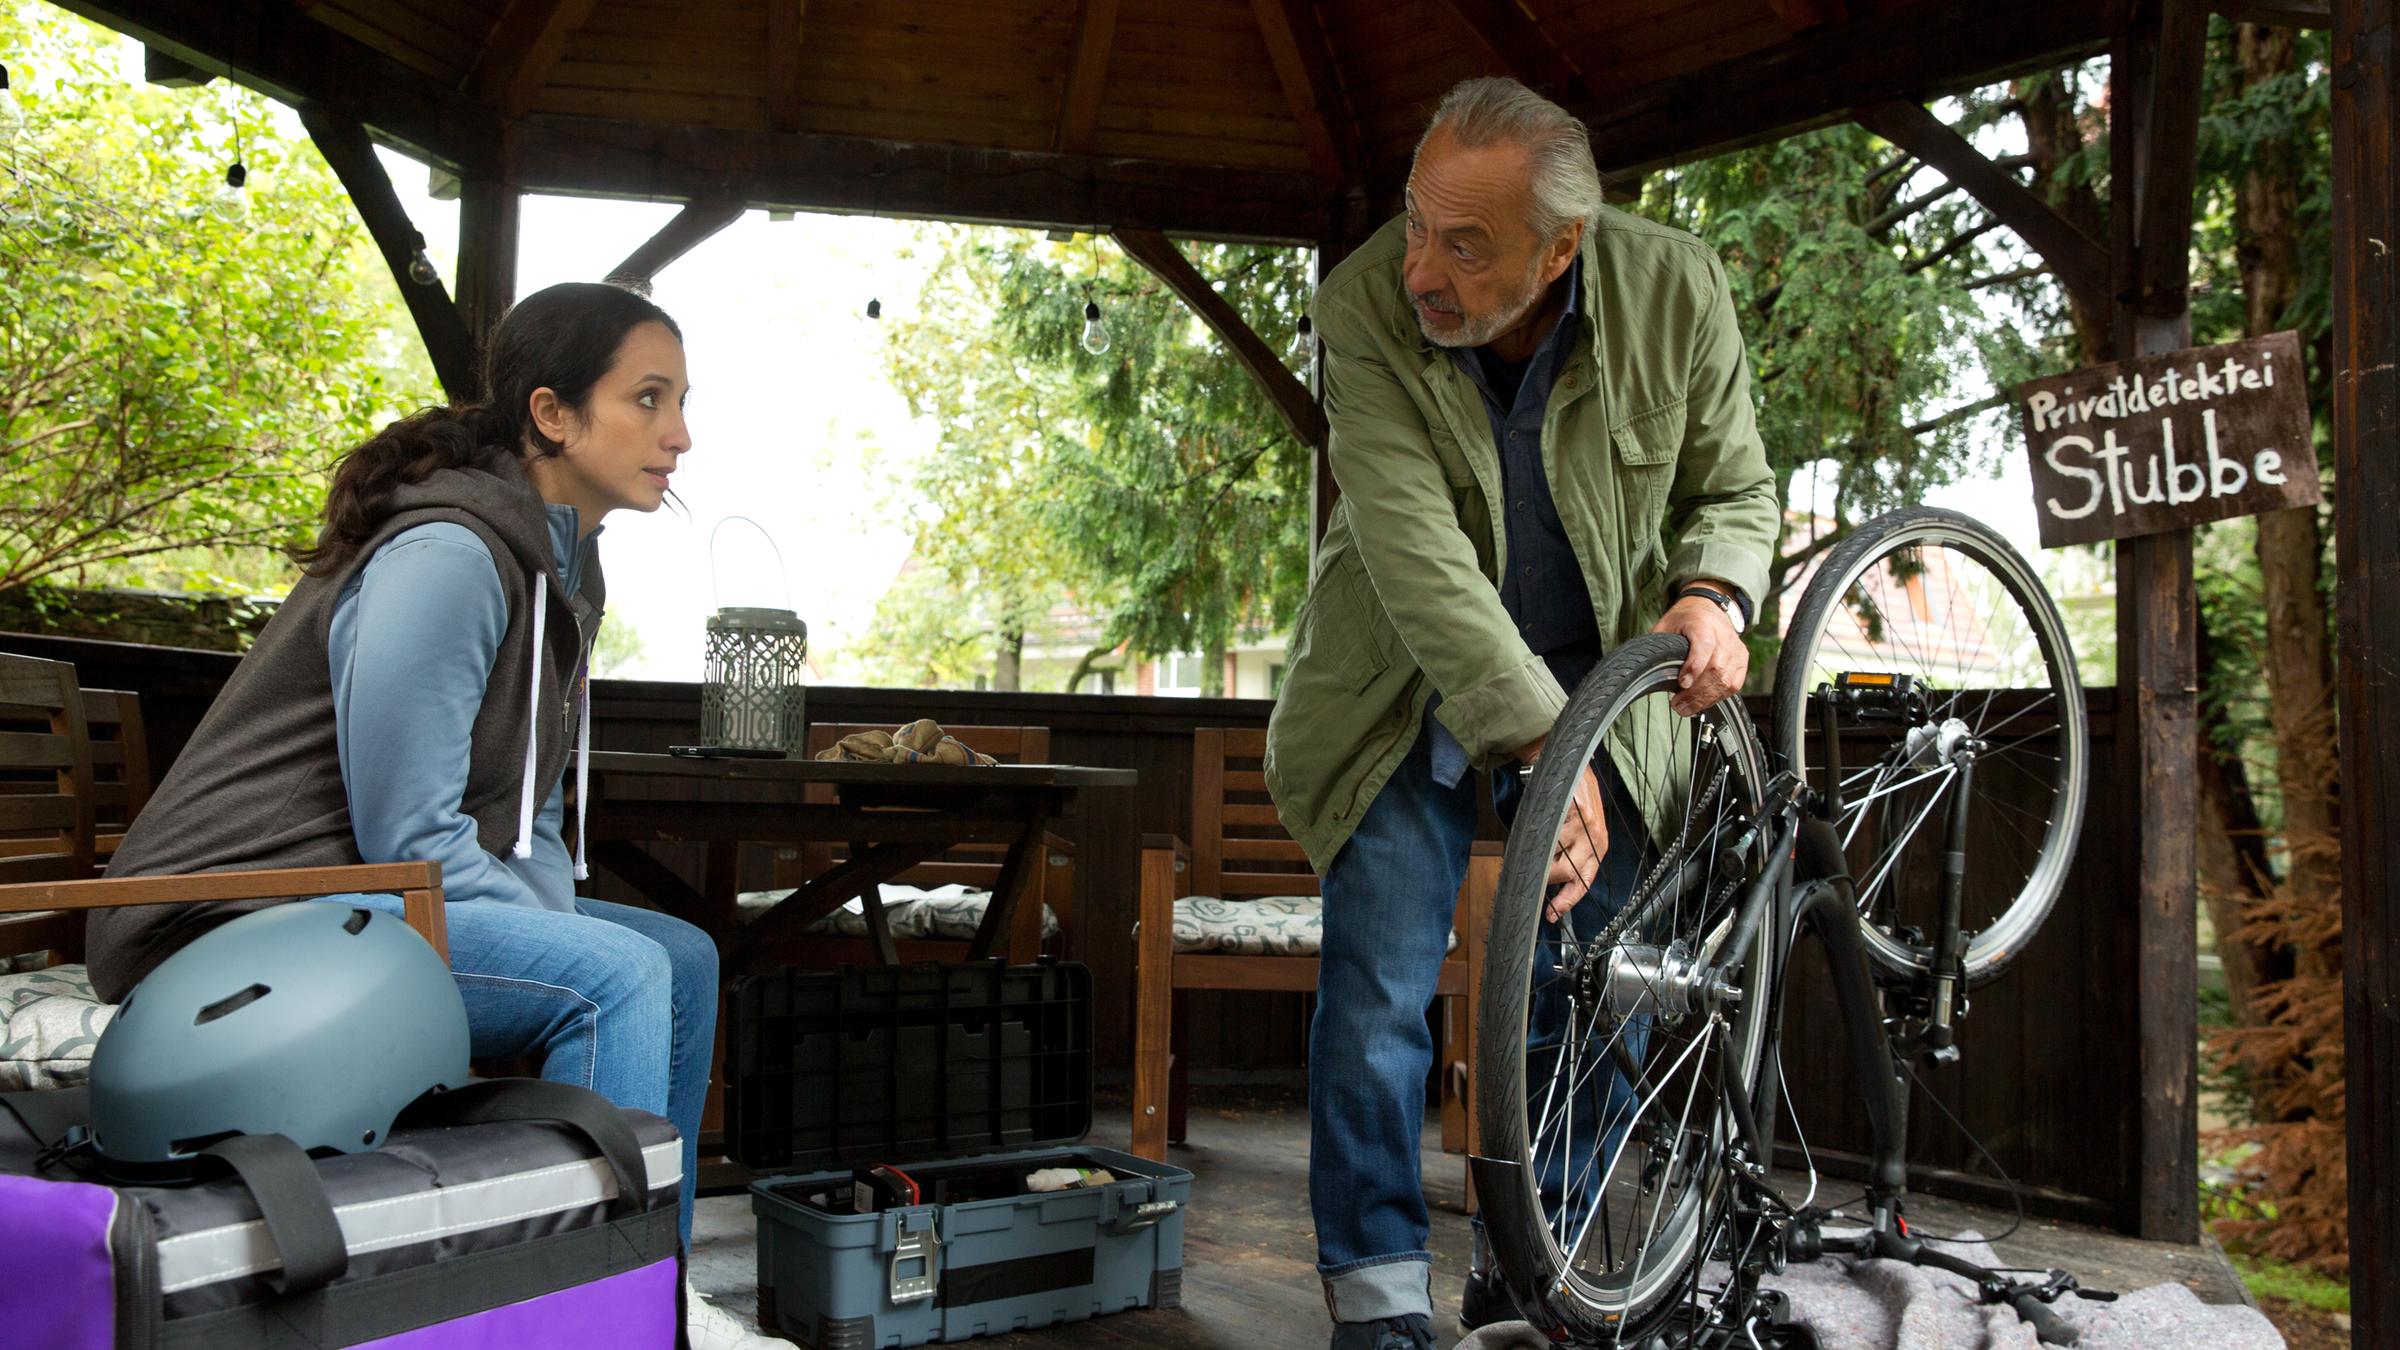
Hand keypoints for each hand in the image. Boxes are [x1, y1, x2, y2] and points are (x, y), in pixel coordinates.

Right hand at [1517, 735, 1609, 921]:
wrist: (1563, 762)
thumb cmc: (1573, 794)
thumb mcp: (1583, 826)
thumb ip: (1575, 850)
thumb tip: (1558, 878)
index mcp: (1599, 844)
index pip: (1585, 882)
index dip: (1567, 901)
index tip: (1552, 913)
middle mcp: (1594, 837)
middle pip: (1568, 874)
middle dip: (1548, 881)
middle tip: (1536, 878)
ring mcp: (1583, 824)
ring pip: (1555, 857)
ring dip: (1540, 857)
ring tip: (1534, 848)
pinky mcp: (1570, 812)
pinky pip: (1549, 836)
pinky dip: (1538, 839)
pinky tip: (1535, 832)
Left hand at [1651, 586, 1748, 716]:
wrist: (1708, 607)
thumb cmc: (1684, 619)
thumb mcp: (1665, 626)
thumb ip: (1659, 647)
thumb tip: (1647, 672)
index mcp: (1702, 623)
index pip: (1704, 646)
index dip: (1694, 667)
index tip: (1681, 684)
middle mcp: (1723, 636)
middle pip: (1716, 669)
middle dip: (1696, 693)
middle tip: (1678, 705)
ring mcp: (1736, 649)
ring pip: (1726, 681)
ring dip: (1705, 700)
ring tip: (1686, 708)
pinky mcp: (1742, 660)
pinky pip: (1734, 685)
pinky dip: (1717, 697)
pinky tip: (1702, 703)